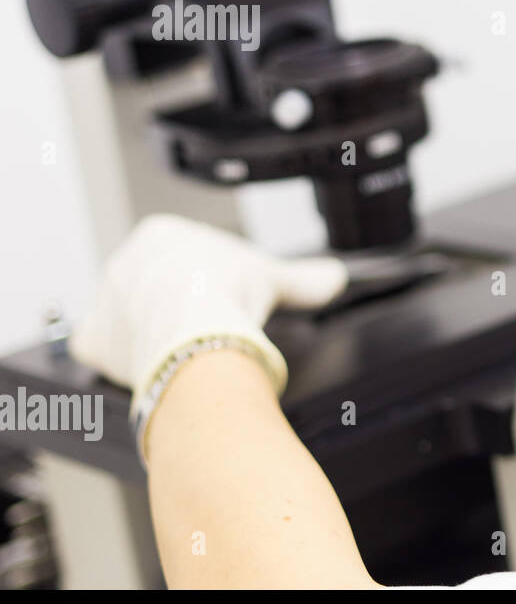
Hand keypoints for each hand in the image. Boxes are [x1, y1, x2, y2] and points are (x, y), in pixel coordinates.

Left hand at [70, 214, 346, 409]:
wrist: (194, 323)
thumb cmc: (225, 289)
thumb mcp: (275, 275)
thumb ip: (304, 278)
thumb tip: (334, 277)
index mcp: (160, 235)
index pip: (183, 260)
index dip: (209, 283)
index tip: (226, 302)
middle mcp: (123, 262)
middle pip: (152, 289)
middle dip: (179, 309)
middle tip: (208, 331)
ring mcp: (104, 302)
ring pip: (128, 319)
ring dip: (153, 334)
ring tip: (186, 354)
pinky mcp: (93, 341)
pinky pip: (103, 351)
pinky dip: (123, 362)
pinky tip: (151, 368)